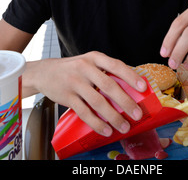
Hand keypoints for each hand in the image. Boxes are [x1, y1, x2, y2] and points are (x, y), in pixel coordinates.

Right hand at [29, 51, 146, 136]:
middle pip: (109, 86)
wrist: (44, 72)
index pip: (116, 65)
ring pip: (98, 102)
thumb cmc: (73, 68)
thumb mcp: (89, 62)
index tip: (143, 87)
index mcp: (94, 58)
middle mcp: (85, 68)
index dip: (130, 76)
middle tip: (137, 113)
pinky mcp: (67, 97)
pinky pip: (84, 112)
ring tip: (124, 126)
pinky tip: (106, 130)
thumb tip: (132, 83)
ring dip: (113, 116)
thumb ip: (106, 70)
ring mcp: (75, 82)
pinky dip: (97, 123)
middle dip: (125, 101)